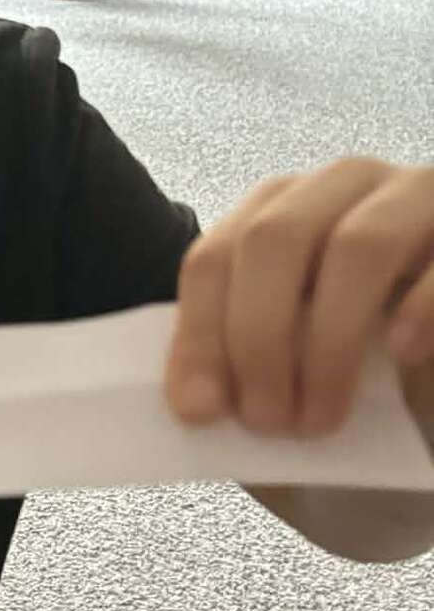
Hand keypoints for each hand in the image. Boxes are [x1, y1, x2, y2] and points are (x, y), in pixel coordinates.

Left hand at [166, 160, 433, 442]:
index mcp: (282, 212)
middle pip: (276, 239)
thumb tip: (199, 402)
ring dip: (329, 340)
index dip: (200, 333)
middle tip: (266, 421)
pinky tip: (401, 351)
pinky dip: (421, 307)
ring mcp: (420, 201)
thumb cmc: (365, 382)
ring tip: (320, 418)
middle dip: (259, 337)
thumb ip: (244, 373)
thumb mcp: (293, 376)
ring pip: (359, 245)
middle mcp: (346, 189)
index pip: (217, 257)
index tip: (199, 410)